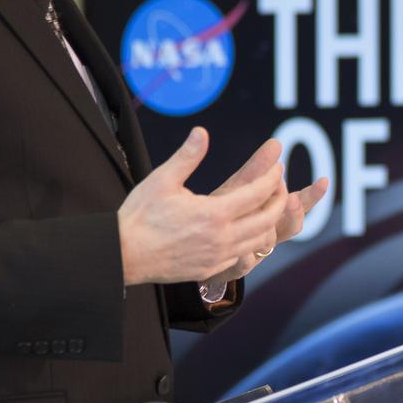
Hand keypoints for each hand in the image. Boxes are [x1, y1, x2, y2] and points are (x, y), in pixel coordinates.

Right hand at [117, 127, 286, 285]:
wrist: (123, 255)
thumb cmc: (140, 215)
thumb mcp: (162, 180)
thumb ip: (187, 156)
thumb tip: (202, 132)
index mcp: (214, 214)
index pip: (258, 194)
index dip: (272, 178)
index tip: (278, 166)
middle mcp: (222, 238)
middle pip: (267, 219)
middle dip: (279, 200)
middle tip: (279, 185)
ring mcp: (217, 258)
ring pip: (259, 241)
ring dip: (269, 221)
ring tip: (266, 205)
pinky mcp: (210, 270)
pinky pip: (243, 256)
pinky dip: (252, 241)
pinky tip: (246, 228)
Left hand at [202, 140, 330, 284]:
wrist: (199, 244)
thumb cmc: (224, 210)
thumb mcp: (240, 187)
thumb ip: (257, 169)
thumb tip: (276, 142)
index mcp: (273, 211)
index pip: (301, 201)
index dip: (313, 195)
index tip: (324, 182)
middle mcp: (269, 231)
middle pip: (292, 225)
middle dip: (294, 213)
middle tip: (293, 200)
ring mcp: (255, 250)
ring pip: (269, 243)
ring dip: (270, 233)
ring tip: (266, 227)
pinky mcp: (235, 266)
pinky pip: (243, 263)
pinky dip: (244, 258)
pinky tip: (241, 253)